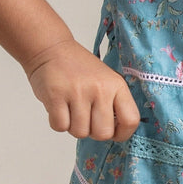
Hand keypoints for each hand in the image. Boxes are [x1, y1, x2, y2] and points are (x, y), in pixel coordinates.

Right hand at [25, 37, 140, 141]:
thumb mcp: (106, 80)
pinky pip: (60, 126)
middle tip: (86, 119)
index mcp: (117, 85)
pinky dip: (58, 123)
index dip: (122, 133)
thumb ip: (114, 104)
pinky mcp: (56, 95)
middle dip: (92, 132)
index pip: (130, 120)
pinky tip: (59, 108)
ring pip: (80, 132)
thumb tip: (117, 132)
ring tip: (71, 109)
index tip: (113, 131)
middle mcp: (100, 88)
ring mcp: (78, 92)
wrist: (52, 49)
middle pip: (103, 133)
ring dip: (73, 127)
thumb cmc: (79, 69)